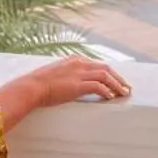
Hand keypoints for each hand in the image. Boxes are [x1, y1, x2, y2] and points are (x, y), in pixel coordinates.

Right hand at [0, 57, 129, 131]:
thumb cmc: (39, 84)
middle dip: (118, 77)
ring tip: (123, 93)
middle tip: (126, 87)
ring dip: (117, 85)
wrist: (31, 86)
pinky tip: (111, 97)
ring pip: (106, 76)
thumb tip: (70, 84)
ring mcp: (79, 73)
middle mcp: (79, 63)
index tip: (116, 80)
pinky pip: (99, 86)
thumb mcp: (55, 75)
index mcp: (74, 60)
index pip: (97, 64)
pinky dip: (107, 91)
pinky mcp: (78, 84)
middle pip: (106, 68)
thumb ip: (66, 76)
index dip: (110, 72)